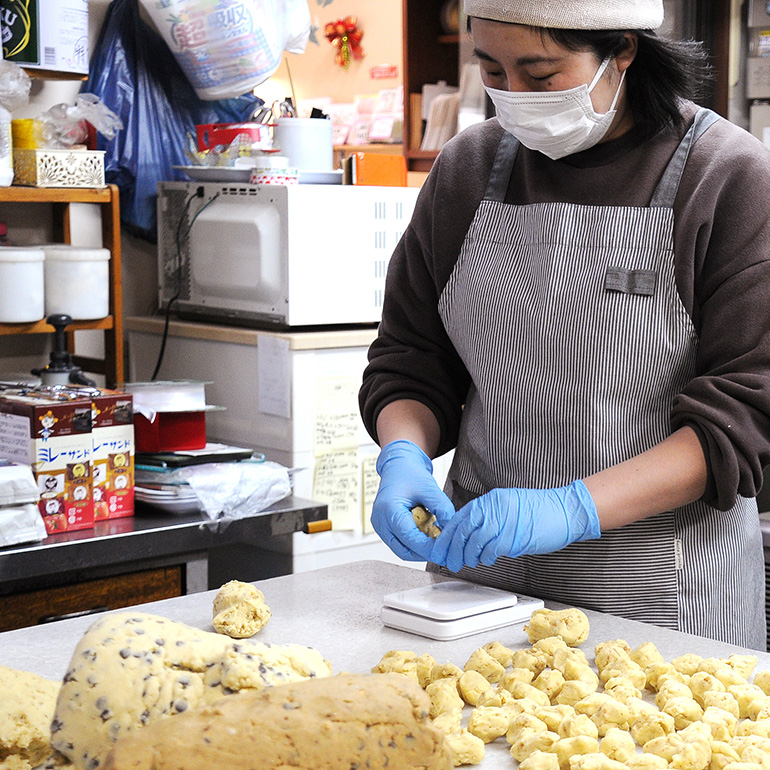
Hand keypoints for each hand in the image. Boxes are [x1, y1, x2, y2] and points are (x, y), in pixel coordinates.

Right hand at [372, 440, 455, 560]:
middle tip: (444, 550)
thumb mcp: (429, 488)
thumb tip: (453, 529)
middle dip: (425, 552)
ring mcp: (380, 526)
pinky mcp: (384, 528)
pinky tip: (427, 534)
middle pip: (404, 550)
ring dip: (420, 549)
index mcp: (388, 509)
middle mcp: (380, 521)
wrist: (398, 466)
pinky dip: (415, 543)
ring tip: (437, 540)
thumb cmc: (409, 473)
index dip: (428, 547)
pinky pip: (400, 543)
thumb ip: (443, 508)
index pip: (409, 537)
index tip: (445, 549)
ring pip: (402, 549)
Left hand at [430, 480, 600, 572]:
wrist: (566, 510)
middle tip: (448, 560)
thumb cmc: (540, 511)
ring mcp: (504, 521)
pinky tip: (485, 560)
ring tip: (465, 562)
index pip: (460, 517)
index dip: (448, 534)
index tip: (442, 547)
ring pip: (474, 541)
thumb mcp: (508, 506)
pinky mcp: (514, 536)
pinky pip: (491, 550)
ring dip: (467, 555)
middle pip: (463, 530)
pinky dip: (485, 558)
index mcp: (490, 500)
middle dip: (452, 548)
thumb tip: (469, 533)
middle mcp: (494, 507)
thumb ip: (488, 516)